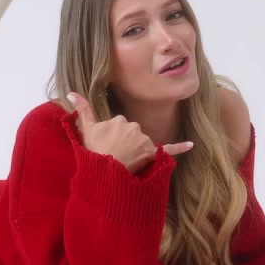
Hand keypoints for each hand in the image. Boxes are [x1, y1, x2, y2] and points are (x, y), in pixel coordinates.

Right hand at [68, 92, 193, 173]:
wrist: (102, 173)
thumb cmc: (93, 151)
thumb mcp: (86, 129)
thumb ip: (82, 109)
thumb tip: (72, 92)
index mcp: (121, 120)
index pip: (121, 125)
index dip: (114, 136)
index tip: (107, 145)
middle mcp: (135, 128)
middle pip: (133, 133)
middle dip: (126, 143)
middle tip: (114, 155)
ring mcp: (144, 142)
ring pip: (144, 143)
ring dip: (137, 152)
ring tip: (124, 162)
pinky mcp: (153, 154)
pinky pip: (169, 150)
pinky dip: (180, 147)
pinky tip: (191, 144)